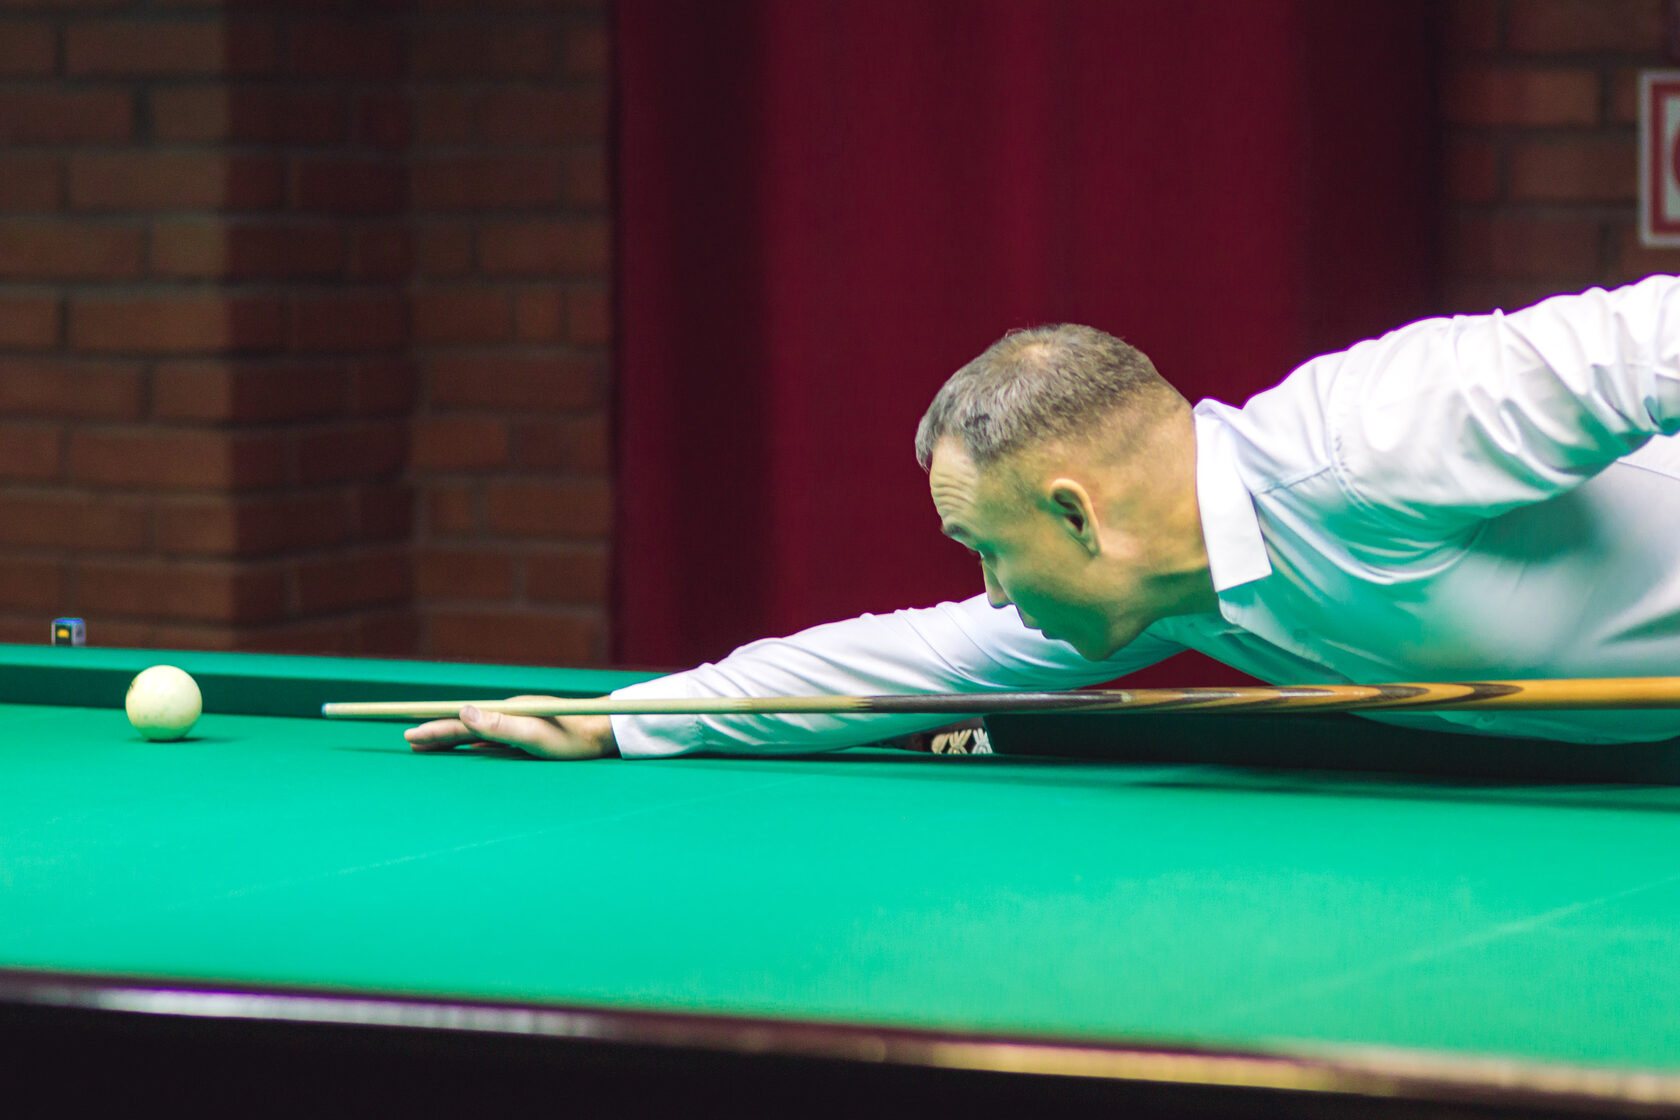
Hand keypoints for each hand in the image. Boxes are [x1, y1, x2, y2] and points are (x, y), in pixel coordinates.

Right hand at [403, 695, 618, 760]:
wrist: (603, 734)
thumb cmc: (573, 738)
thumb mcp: (535, 736)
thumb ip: (500, 726)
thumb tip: (463, 712)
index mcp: (504, 711)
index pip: (460, 719)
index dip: (432, 725)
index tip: (407, 730)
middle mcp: (506, 714)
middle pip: (462, 725)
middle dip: (433, 732)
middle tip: (406, 740)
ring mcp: (514, 725)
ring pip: (472, 733)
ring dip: (448, 739)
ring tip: (424, 745)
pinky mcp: (524, 736)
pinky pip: (488, 741)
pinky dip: (469, 746)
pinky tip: (462, 750)